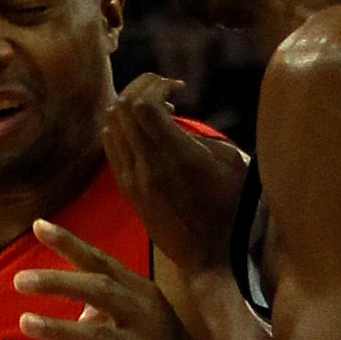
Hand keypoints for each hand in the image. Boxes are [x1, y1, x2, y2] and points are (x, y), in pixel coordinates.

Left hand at [16, 221, 257, 339]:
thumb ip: (112, 314)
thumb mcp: (144, 329)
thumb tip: (80, 310)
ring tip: (23, 323)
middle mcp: (148, 319)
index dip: (71, 244)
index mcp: (145, 297)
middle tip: (19, 280)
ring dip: (59, 328)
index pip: (103, 264)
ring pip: (98, 336)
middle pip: (100, 290)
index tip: (38, 225)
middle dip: (59, 282)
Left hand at [105, 75, 248, 276]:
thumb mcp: (228, 161)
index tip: (179, 88)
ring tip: (155, 108)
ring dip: (129, 105)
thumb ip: (195, 133)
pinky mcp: (126, 189)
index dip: (157, 84)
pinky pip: (110, 146)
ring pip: (112, 124)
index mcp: (178, 157)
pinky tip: (142, 130)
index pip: (144, 105)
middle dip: (142, 86)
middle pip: (123, 107)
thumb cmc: (230, 206)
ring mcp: (133, 179)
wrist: (209, 255)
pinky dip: (120, 127)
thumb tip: (169, 113)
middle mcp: (149, 167)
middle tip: (166, 90)